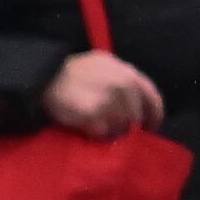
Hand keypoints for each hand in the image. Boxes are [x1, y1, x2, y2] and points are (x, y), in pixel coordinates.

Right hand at [44, 51, 162, 135]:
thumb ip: (124, 78)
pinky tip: (88, 129)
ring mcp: (108, 102)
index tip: (150, 127)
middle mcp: (123, 87)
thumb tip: (136, 101)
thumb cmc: (74, 70)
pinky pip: (103, 133)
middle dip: (128, 125)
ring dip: (111, 131)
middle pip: (135, 117)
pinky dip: (97, 135)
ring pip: (120, 127)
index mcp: (129, 73)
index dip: (154, 116)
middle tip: (117, 129)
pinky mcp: (92, 116)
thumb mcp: (105, 64)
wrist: (45, 77)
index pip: (153, 99)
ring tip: (99, 128)